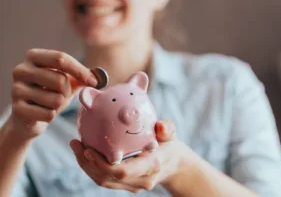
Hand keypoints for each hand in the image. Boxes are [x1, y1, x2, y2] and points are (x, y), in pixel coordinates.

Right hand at [9, 49, 96, 138]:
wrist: (29, 117)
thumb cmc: (50, 94)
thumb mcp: (67, 82)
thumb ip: (82, 76)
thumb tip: (99, 77)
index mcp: (34, 57)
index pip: (61, 58)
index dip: (80, 70)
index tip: (94, 82)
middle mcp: (21, 70)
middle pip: (60, 80)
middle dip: (68, 92)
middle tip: (62, 95)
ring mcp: (16, 90)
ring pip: (56, 100)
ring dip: (59, 105)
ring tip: (49, 104)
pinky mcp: (17, 109)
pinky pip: (48, 114)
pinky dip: (51, 116)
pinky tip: (42, 113)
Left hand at [70, 120, 188, 192]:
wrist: (174, 165)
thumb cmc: (170, 146)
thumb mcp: (171, 134)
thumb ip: (168, 129)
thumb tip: (160, 126)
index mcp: (150, 167)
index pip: (123, 172)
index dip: (102, 164)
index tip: (88, 150)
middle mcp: (140, 180)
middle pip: (107, 178)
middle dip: (87, 163)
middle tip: (75, 143)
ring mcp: (133, 185)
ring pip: (103, 181)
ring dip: (86, 166)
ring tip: (76, 147)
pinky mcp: (127, 185)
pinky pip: (106, 180)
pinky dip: (93, 167)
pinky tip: (85, 153)